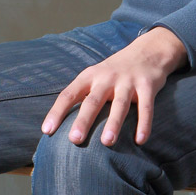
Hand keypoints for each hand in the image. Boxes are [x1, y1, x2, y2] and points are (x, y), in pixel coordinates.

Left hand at [40, 28, 187, 146]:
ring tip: (107, 142)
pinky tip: (140, 140)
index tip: (47, 130)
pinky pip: (146, 107)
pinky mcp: (148, 86)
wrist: (147, 51)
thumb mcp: (94, 77)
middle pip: (93, 101)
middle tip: (74, 140)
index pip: (69, 94)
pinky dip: (144, 124)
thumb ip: (81, 96)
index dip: (57, 112)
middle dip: (83, 120)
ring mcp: (128, 81)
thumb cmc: (114, 72)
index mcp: (89, 76)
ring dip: (113, 124)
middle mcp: (107, 78)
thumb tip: (61, 124)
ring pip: (119, 105)